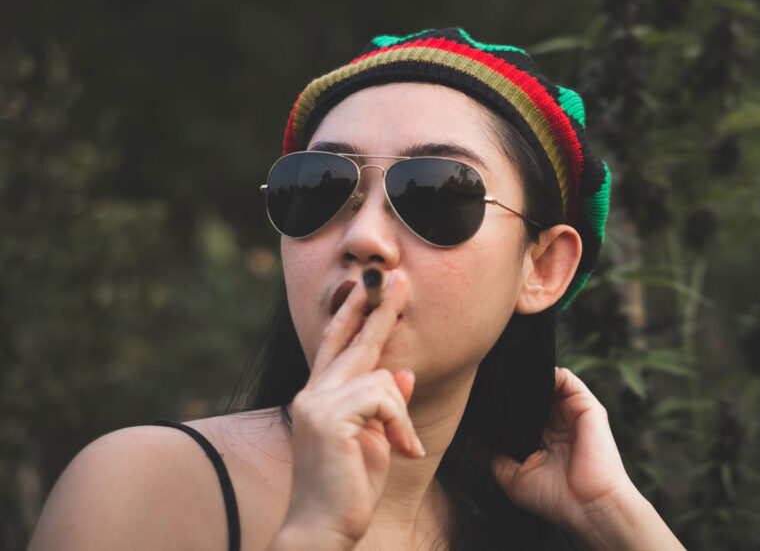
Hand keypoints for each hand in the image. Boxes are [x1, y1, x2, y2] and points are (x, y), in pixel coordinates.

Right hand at [273, 271, 423, 549]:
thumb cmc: (347, 490)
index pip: (335, 344)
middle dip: (380, 309)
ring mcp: (316, 403)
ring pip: (380, 376)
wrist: (321, 530)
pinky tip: (403, 452)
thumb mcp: (375, 440)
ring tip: (402, 447)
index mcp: (319, 397)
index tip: (369, 286)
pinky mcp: (329, 417)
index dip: (353, 313)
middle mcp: (311, 393)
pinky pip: (384, 397)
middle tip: (400, 277)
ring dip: (401, 415)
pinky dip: (401, 424)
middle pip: (352, 340)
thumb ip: (382, 406)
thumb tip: (404, 375)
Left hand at [492, 367, 685, 550]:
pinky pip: (565, 378)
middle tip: (490, 385)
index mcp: (544, 441)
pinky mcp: (586, 405)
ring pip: (547, 384)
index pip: (521, 414)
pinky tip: (528, 381)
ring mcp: (572, 414)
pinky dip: (547, 374)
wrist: (588, 505)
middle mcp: (558, 425)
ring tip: (507, 380)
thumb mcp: (514, 479)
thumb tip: (470, 443)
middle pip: (533, 396)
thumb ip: (493, 458)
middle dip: (514, 390)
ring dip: (528, 380)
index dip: (504, 407)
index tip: (481, 401)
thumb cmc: (555, 499)